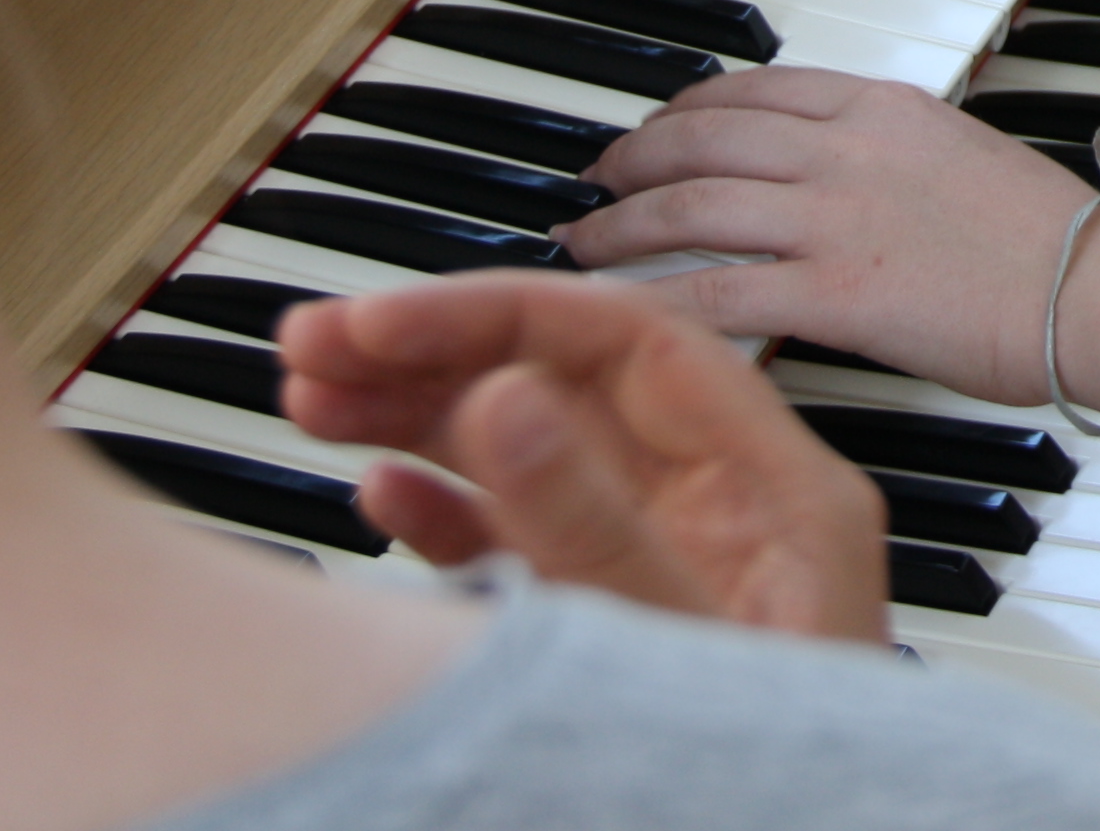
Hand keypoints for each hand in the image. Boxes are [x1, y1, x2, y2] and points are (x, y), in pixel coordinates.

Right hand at [276, 269, 886, 643]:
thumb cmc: (790, 789)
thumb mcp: (677, 649)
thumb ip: (593, 526)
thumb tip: (505, 393)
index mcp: (777, 490)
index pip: (630, 343)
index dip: (497, 316)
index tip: (379, 321)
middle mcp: (728, 510)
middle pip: (572, 384)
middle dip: (439, 354)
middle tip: (314, 344)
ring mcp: (672, 563)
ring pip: (535, 452)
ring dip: (420, 419)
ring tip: (309, 399)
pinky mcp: (621, 623)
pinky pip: (526, 537)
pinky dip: (445, 512)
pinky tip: (372, 496)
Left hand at [554, 68, 1085, 405]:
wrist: (1097, 292)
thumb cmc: (1057, 242)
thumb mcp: (967, 158)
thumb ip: (894, 155)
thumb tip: (848, 178)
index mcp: (884, 107)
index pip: (757, 88)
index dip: (687, 106)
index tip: (657, 124)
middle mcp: (848, 150)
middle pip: (704, 139)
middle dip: (634, 158)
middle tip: (597, 179)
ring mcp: (834, 219)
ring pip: (690, 208)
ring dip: (619, 227)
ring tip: (582, 244)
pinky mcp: (833, 296)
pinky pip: (715, 293)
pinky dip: (652, 300)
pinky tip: (616, 312)